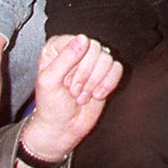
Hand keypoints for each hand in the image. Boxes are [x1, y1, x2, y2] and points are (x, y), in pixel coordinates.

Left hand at [15, 35, 123, 167]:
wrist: (63, 129)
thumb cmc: (50, 106)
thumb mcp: (49, 82)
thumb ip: (64, 59)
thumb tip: (83, 39)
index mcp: (59, 47)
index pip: (80, 41)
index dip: (76, 64)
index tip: (66, 82)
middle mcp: (77, 50)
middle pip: (96, 49)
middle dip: (86, 76)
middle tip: (75, 91)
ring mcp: (93, 61)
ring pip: (108, 59)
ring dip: (95, 83)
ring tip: (83, 95)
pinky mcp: (106, 73)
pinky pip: (117, 69)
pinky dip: (108, 85)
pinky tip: (97, 95)